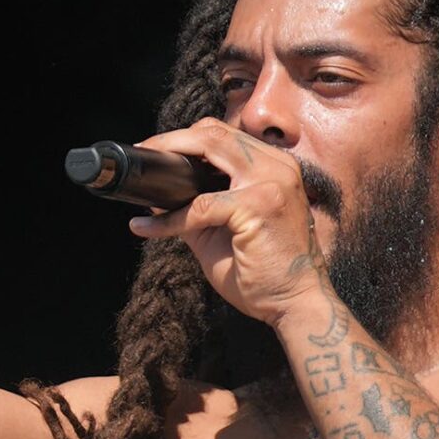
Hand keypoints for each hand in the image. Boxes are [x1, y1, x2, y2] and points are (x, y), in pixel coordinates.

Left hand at [126, 118, 328, 324]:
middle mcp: (278, 167)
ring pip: (209, 149)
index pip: (224, 135)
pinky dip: (170, 218)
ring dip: (170, 158)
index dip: (185, 137)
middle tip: (143, 155)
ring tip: (143, 180)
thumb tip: (156, 196)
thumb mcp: (225, 232)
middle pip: (214, 132)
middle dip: (170, 140)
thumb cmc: (265, 274)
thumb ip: (195, 208)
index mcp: (275, 167)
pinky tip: (149, 228)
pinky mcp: (258, 206)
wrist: (296, 306)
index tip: (155, 152)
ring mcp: (271, 182)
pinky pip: (200, 205)